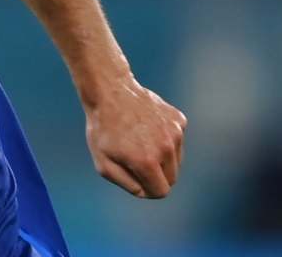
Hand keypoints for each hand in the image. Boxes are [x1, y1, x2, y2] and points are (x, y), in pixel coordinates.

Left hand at [84, 76, 185, 198]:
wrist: (110, 91)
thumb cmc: (102, 129)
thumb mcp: (103, 163)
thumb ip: (126, 184)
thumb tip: (145, 191)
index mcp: (147, 162)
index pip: (161, 191)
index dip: (148, 190)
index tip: (136, 178)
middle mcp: (166, 148)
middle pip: (172, 178)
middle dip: (156, 175)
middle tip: (136, 160)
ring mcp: (175, 132)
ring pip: (176, 160)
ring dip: (162, 157)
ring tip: (140, 141)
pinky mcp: (179, 120)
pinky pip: (177, 141)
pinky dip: (166, 139)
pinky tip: (148, 127)